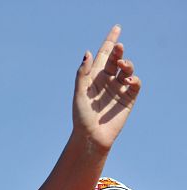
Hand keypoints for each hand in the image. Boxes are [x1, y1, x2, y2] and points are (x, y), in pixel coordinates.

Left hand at [72, 25, 140, 150]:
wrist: (91, 136)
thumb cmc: (81, 115)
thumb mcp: (80, 92)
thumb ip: (83, 73)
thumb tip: (88, 52)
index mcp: (95, 76)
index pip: (104, 54)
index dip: (110, 41)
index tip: (117, 28)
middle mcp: (108, 80)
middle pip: (116, 59)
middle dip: (118, 51)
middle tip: (118, 47)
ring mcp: (119, 88)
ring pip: (127, 69)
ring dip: (127, 63)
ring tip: (122, 64)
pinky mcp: (128, 98)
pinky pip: (135, 83)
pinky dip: (134, 78)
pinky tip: (128, 79)